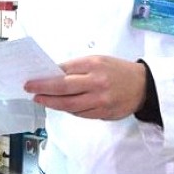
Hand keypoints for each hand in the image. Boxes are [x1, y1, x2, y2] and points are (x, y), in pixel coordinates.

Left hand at [24, 55, 146, 120]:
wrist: (144, 85)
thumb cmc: (117, 70)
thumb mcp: (97, 60)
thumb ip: (75, 67)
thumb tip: (52, 74)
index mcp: (94, 65)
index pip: (64, 72)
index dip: (45, 78)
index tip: (32, 80)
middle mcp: (97, 83)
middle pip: (64, 90)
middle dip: (43, 91)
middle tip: (30, 91)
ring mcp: (101, 100)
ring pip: (70, 105)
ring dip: (52, 103)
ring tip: (41, 99)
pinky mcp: (104, 113)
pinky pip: (81, 114)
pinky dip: (68, 110)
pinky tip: (60, 105)